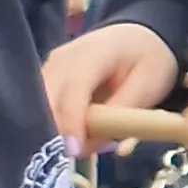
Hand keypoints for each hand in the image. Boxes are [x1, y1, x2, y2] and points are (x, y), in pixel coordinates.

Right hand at [43, 22, 179, 154]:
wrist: (138, 36)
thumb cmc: (147, 59)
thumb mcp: (148, 87)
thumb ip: (119, 116)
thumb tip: (89, 144)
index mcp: (92, 53)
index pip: (73, 90)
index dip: (71, 122)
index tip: (73, 151)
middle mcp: (62, 58)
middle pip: (46, 101)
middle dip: (59, 132)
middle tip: (91, 150)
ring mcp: (49, 67)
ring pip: (40, 107)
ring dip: (58, 130)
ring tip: (93, 141)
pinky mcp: (46, 78)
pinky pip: (43, 107)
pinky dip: (57, 125)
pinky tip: (81, 133)